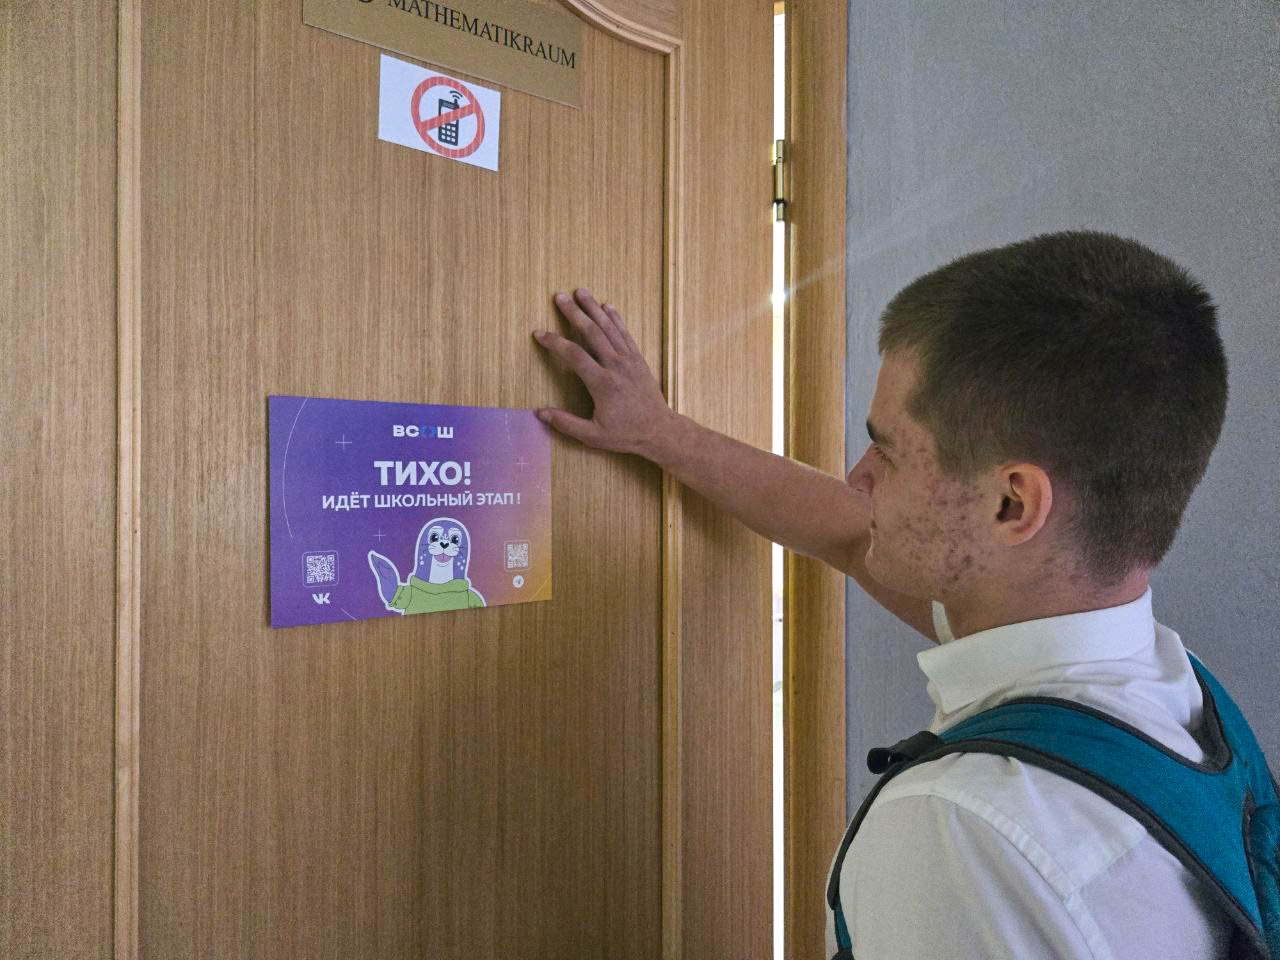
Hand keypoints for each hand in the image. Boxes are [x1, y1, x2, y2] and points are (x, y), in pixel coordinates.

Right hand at [533, 289, 673, 456]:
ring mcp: (629, 360)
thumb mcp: (593, 436)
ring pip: (609, 328)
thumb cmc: (626, 434)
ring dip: (593, 308)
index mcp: (602, 383)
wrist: (659, 430)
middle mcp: (616, 366)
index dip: (555, 342)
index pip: (574, 355)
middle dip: (574, 313)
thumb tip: (540, 413)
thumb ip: (566, 424)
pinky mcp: (638, 359)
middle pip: (592, 332)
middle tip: (560, 296)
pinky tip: (606, 306)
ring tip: (580, 292)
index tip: (539, 334)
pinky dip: (615, 318)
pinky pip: (625, 333)